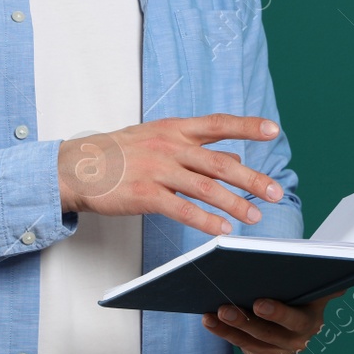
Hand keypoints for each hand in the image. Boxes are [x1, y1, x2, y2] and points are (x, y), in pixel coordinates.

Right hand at [57, 114, 284, 235]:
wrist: (78, 167)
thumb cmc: (121, 152)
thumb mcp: (160, 139)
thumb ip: (197, 146)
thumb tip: (233, 152)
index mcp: (175, 129)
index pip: (218, 123)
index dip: (247, 126)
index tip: (273, 131)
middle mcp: (169, 146)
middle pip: (219, 162)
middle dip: (251, 178)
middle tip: (275, 192)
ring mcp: (157, 170)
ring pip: (205, 187)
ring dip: (234, 204)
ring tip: (255, 217)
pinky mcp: (144, 194)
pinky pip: (181, 209)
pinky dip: (205, 220)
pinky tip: (222, 230)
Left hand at [202, 291, 342, 353]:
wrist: (300, 322)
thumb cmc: (303, 294)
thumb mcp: (317, 288)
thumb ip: (325, 279)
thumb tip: (344, 272)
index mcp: (311, 319)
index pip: (294, 318)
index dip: (277, 313)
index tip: (259, 304)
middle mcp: (296, 339)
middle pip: (268, 332)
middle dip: (246, 321)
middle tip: (226, 308)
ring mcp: (278, 350)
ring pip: (250, 340)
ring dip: (229, 327)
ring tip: (212, 312)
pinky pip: (240, 344)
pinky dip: (222, 332)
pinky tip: (207, 319)